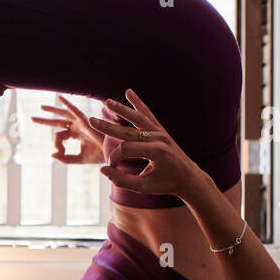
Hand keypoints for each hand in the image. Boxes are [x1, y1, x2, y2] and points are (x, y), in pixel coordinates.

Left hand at [33, 94, 105, 163]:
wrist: (112, 154)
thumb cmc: (99, 155)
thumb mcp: (78, 159)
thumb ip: (65, 158)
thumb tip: (51, 155)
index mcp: (76, 134)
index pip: (58, 137)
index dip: (56, 144)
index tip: (59, 152)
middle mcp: (77, 126)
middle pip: (58, 122)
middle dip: (45, 120)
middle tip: (32, 118)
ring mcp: (81, 123)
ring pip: (63, 114)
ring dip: (52, 110)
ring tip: (41, 107)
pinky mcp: (86, 120)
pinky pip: (75, 110)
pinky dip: (68, 103)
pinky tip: (59, 97)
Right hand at [87, 89, 206, 199]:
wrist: (189, 178)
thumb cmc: (166, 184)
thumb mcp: (144, 187)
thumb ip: (122, 180)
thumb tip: (102, 170)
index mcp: (156, 151)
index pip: (125, 149)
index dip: (114, 159)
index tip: (111, 168)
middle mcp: (159, 138)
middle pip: (128, 131)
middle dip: (107, 126)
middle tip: (90, 120)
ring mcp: (161, 132)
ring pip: (137, 118)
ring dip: (121, 109)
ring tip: (106, 102)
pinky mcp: (161, 130)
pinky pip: (147, 114)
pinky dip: (138, 103)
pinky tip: (129, 92)